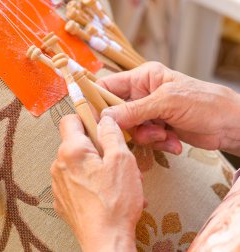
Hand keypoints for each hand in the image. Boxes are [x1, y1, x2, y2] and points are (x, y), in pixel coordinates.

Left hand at [51, 115, 144, 251]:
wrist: (105, 241)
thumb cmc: (114, 203)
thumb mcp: (122, 160)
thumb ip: (111, 134)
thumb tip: (105, 120)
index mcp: (71, 151)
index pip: (70, 120)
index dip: (86, 118)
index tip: (99, 124)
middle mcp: (59, 166)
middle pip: (75, 143)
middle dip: (96, 146)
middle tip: (114, 158)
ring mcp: (59, 184)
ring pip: (77, 164)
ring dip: (95, 166)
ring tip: (114, 181)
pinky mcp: (63, 200)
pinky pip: (75, 182)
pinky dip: (89, 183)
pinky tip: (106, 193)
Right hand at [98, 62, 239, 155]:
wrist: (231, 125)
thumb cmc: (204, 103)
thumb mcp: (166, 103)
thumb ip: (134, 111)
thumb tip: (104, 119)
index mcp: (143, 78)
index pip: (108, 86)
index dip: (96, 101)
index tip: (92, 119)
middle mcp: (142, 94)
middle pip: (116, 112)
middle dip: (127, 126)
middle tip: (138, 131)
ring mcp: (149, 113)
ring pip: (129, 129)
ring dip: (146, 137)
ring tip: (164, 135)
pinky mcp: (157, 128)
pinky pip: (144, 139)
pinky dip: (157, 143)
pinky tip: (173, 141)